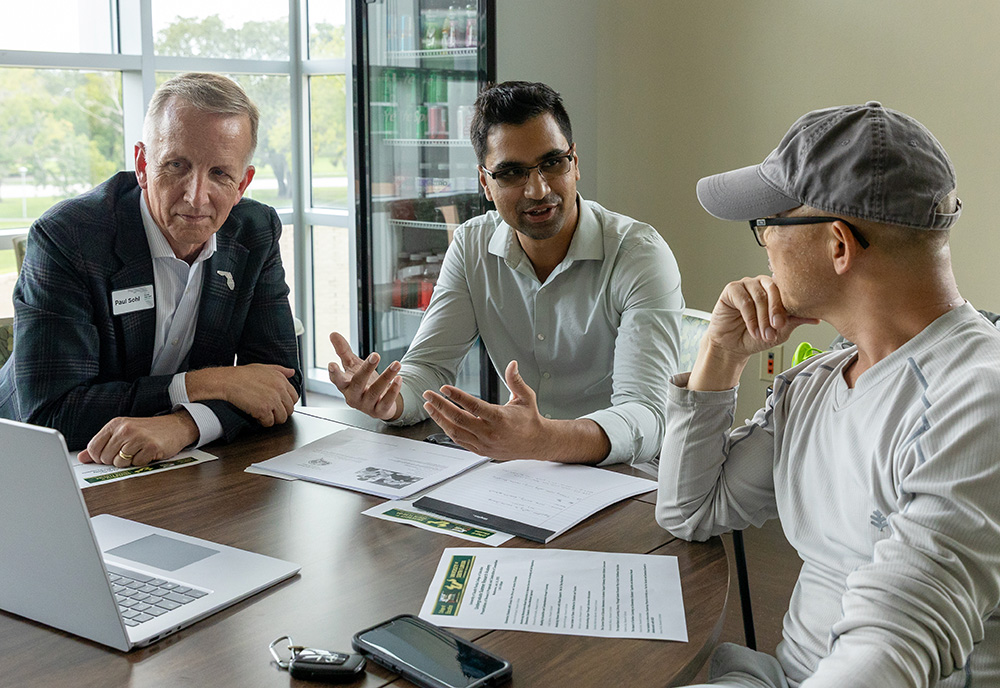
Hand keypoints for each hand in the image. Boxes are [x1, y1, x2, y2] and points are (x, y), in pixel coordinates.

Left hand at [77, 411, 199, 466]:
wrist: (176, 426)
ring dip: (129, 463)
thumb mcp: (123, 433)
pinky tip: (148, 453)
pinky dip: (142, 462)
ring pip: (120, 463)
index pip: (93, 448)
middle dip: (115, 460)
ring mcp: (138, 437)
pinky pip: (137, 464)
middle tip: (128, 453)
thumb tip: (82, 458)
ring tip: (138, 452)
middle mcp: (125, 429)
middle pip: (105, 458)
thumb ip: (102, 444)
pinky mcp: (150, 447)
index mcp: (115, 424)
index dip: (98, 457)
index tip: (108, 456)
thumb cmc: (149, 430)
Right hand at [186, 364, 297, 426]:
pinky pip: (269, 422)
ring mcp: (272, 400)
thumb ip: (280, 370)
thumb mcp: (263, 368)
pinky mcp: (264, 410)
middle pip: (289, 409)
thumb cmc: (242, 375)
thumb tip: (292, 372)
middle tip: (269, 411)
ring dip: (273, 419)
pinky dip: (263, 422)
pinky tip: (256, 416)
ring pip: (282, 418)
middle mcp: (280, 390)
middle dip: (280, 412)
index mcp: (281, 380)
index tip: (278, 405)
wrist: (227, 381)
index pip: (294, 398)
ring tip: (263, 414)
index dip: (286, 403)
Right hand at [327, 331, 402, 420]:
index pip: (337, 380)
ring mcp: (366, 405)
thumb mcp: (353, 366)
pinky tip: (399, 379)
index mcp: (345, 385)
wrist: (378, 403)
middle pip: (358, 383)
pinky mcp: (379, 411)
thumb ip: (343, 351)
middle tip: (376, 355)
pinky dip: (393, 390)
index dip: (334, 373)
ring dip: (386, 376)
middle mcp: (354, 396)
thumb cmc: (363, 383)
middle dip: (367, 369)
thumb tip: (333, 334)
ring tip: (396, 364)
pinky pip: (386, 402)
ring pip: (375, 391)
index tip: (332, 364)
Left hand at [421, 360, 597, 461]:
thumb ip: (516, 380)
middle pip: (459, 419)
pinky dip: (448, 430)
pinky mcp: (480, 450)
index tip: (444, 388)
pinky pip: (459, 441)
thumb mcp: (526, 397)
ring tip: (429, 406)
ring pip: (455, 432)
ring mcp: (484, 443)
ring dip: (440, 418)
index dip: (457, 396)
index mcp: (500, 418)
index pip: (473, 406)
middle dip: (440, 406)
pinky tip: (441, 419)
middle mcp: (490, 433)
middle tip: (428, 395)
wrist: (535, 443)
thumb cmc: (529, 419)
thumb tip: (512, 364)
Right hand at [690, 276, 819, 390]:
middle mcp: (762, 284)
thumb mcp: (781, 331)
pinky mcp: (732, 289)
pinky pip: (744, 300)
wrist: (733, 346)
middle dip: (776, 311)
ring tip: (764, 334)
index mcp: (776, 290)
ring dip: (762, 318)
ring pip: (759, 296)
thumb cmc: (755, 336)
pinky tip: (753, 330)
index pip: (786, 290)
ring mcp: (747, 284)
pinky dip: (750, 318)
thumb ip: (796, 320)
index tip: (788, 322)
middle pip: (774, 289)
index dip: (789, 306)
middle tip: (777, 326)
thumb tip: (816, 317)